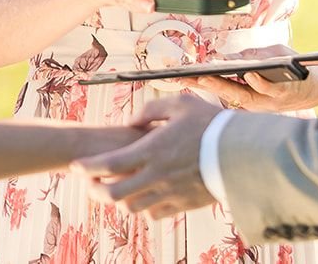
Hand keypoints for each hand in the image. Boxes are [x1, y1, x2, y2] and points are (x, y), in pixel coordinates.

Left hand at [71, 94, 220, 219]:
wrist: (242, 153)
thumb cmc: (210, 124)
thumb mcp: (179, 104)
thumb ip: (150, 109)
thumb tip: (130, 122)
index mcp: (152, 150)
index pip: (110, 164)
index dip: (88, 168)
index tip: (75, 168)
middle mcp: (157, 176)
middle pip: (115, 194)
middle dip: (96, 191)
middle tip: (89, 183)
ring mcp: (170, 193)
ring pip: (132, 208)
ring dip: (118, 201)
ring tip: (112, 190)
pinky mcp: (183, 205)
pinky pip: (154, 213)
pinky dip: (143, 208)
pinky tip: (142, 197)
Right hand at [187, 45, 317, 112]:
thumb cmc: (293, 68)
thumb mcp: (268, 58)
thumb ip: (248, 59)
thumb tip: (224, 58)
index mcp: (247, 92)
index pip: (217, 87)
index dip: (196, 83)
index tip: (176, 76)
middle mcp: (255, 100)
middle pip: (224, 92)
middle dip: (203, 85)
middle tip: (185, 78)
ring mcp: (269, 99)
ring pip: (243, 94)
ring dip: (224, 86)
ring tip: (207, 76)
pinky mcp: (285, 95)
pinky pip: (269, 89)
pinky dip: (258, 82)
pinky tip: (248, 73)